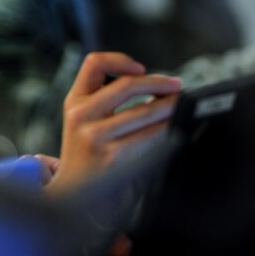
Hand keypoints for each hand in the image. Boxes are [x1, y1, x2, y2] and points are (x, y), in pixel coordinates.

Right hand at [46, 52, 181, 193]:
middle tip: (177, 85)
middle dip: (159, 83)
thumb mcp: (81, 121)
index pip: (94, 64)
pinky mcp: (114, 157)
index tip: (140, 69)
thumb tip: (151, 82)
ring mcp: (96, 136)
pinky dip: (167, 129)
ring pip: (144, 111)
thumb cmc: (86, 154)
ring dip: (170, 106)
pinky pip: (150, 137)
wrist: (72, 195)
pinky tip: (174, 129)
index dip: (120, 60)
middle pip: (127, 85)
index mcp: (74, 101)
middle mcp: (81, 115)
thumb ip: (103, 99)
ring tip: (182, 105)